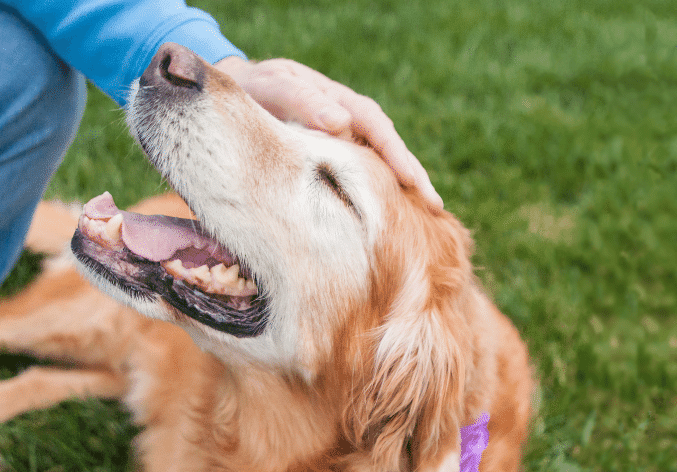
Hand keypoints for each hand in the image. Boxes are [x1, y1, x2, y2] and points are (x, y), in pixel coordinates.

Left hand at [214, 56, 442, 208]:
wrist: (240, 90)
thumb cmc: (256, 89)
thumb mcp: (275, 88)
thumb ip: (303, 101)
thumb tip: (341, 122)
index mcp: (340, 102)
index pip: (377, 129)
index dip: (396, 156)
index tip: (413, 182)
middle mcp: (349, 121)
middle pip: (388, 149)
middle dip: (413, 177)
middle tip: (436, 208)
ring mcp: (343, 139)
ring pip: (377, 164)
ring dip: (399, 188)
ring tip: (423, 218)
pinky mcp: (332, 157)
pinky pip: (360, 173)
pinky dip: (376, 192)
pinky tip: (386, 216)